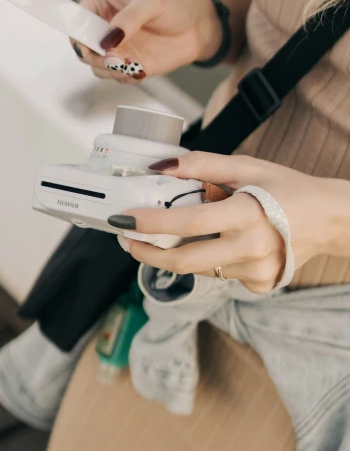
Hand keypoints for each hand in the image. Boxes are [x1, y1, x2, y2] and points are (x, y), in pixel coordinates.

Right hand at [70, 0, 221, 80]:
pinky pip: (116, 78)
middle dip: (94, 58)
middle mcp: (104, 30)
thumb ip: (128, 19)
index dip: (76, 34)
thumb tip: (107, 41)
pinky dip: (126, 77)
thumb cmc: (174, 5)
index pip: (77, 20)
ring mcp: (115, 50)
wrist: (198, 27)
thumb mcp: (151, 2)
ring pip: (96, 68)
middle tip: (114, 59)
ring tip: (131, 63)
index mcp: (102, 6)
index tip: (86, 46)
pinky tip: (141, 68)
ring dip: (110, 70)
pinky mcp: (128, 66)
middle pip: (82, 49)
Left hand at [111, 152, 335, 292]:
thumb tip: (159, 165)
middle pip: (183, 261)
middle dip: (146, 252)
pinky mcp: (258, 286)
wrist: (330, 220)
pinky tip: (227, 243)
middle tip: (127, 239)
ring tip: (189, 229)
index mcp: (247, 214)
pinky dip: (212, 258)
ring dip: (183, 250)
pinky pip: (219, 275)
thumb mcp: (247, 166)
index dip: (150, 224)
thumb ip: (201, 165)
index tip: (122, 220)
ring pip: (200, 267)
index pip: (188, 223)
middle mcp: (251, 249)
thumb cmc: (287, 189)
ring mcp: (255, 273)